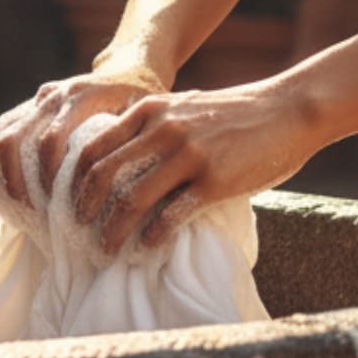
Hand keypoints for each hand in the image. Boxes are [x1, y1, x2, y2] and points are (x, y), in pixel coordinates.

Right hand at [0, 63, 169, 209]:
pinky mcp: (28, 106)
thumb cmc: (143, 103)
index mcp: (82, 96)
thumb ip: (130, 146)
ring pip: (0, 134)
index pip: (50, 140)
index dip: (48, 178)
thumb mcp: (144, 121)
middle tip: (33, 214)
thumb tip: (122, 194)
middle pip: (15, 139)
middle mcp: (54, 94)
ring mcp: (38, 99)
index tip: (57, 208)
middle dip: (19, 181)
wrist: (130, 70)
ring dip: (4, 173)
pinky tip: (6, 186)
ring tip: (20, 205)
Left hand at [68, 76, 322, 257]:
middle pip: (103, 176)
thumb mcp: (184, 106)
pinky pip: (171, 215)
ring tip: (107, 251)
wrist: (288, 110)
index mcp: (150, 110)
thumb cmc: (236, 113)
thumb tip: (119, 157)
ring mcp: (188, 155)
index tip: (70, 205)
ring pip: (131, 199)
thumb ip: (152, 125)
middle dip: (84, 211)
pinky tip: (147, 249)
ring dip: (113, 232)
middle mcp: (163, 130)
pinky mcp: (213, 180)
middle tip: (78, 235)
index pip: (91, 147)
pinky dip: (152, 237)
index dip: (73, 181)